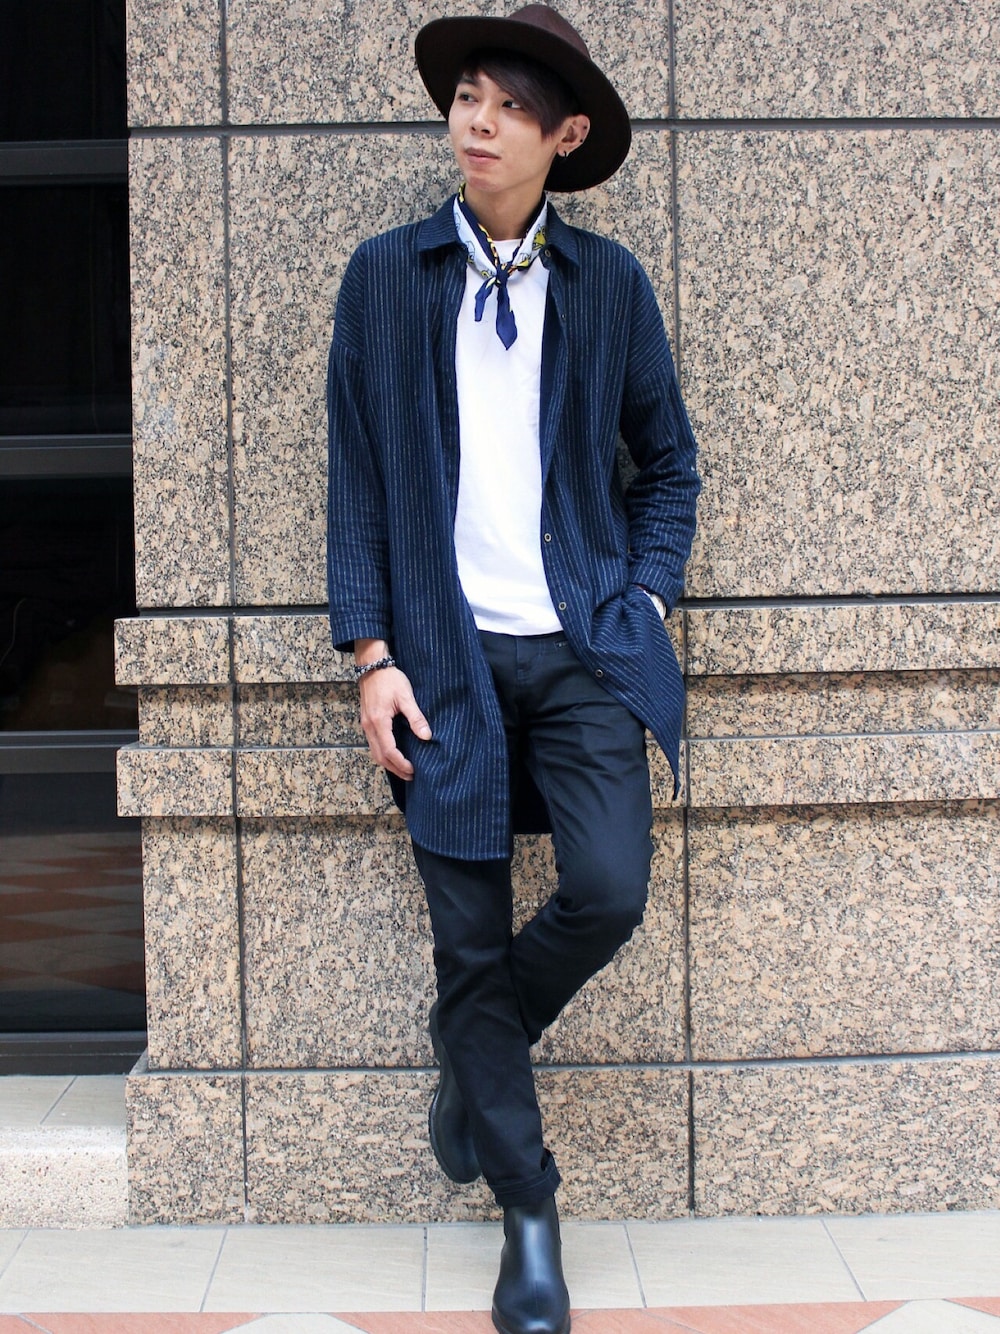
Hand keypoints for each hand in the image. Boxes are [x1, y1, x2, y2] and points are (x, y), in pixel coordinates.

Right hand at [358, 664, 431, 780]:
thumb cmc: (389, 679)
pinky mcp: (367, 721)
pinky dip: (383, 753)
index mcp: (378, 722)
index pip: (389, 751)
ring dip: (388, 763)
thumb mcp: (406, 697)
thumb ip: (416, 717)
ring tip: (403, 769)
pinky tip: (394, 754)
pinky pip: (373, 744)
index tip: (413, 770)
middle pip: (379, 756)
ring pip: (374, 752)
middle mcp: (369, 726)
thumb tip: (426, 736)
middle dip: (395, 768)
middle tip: (410, 775)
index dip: (401, 763)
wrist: (372, 665)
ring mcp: (366, 724)